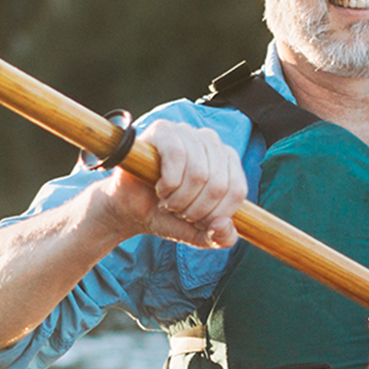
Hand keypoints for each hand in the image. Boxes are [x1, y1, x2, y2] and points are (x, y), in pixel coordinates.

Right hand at [94, 120, 245, 248]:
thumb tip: (223, 225)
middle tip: (178, 211)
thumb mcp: (200, 234)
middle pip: (218, 185)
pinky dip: (168, 183)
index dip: (216, 215)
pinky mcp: (164, 130)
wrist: (131, 210)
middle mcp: (212, 141)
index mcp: (228, 161)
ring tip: (167, 201)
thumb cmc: (168, 216)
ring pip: (199, 174)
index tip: (196, 221)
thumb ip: (222, 238)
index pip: (237, 191)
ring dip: (179, 200)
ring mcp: (188, 132)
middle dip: (195, 210)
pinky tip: (160, 188)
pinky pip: (177, 157)